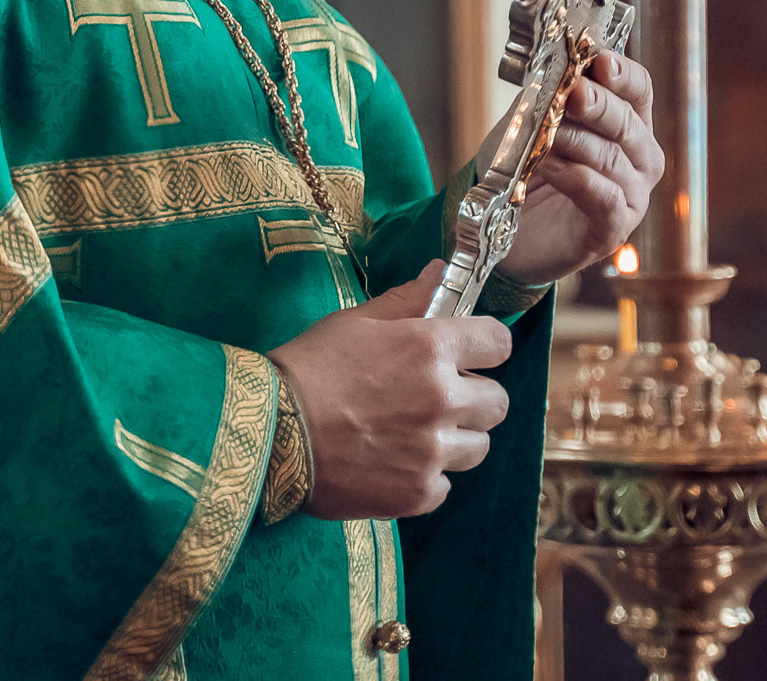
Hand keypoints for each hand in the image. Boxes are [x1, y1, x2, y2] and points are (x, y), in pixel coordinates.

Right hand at [268, 263, 511, 518]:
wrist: (268, 433)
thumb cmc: (308, 368)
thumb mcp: (356, 321)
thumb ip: (408, 299)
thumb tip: (439, 271)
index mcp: (431, 348)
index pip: (499, 343)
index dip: (486, 347)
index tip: (471, 354)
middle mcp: (442, 399)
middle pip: (497, 401)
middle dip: (474, 396)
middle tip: (438, 397)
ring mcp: (432, 452)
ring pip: (478, 447)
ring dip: (455, 439)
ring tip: (415, 434)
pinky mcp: (416, 494)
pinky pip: (444, 486)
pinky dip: (425, 478)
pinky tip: (393, 464)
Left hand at [493, 52, 664, 286]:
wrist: (507, 227)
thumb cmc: (525, 171)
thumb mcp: (530, 121)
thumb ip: (547, 95)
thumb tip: (557, 66)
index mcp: (628, 124)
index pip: (639, 91)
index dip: (623, 74)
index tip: (600, 60)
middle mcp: (640, 159)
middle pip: (630, 124)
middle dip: (600, 105)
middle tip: (574, 93)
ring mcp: (632, 197)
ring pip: (614, 160)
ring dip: (578, 141)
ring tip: (547, 133)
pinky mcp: (614, 230)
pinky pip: (604, 199)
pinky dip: (577, 178)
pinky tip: (550, 166)